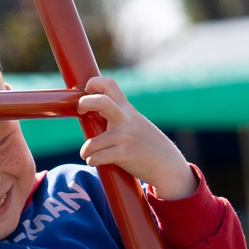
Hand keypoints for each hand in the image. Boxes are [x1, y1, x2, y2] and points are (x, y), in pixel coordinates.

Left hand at [77, 75, 194, 197]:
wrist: (167, 165)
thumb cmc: (147, 145)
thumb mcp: (135, 123)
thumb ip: (118, 116)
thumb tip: (91, 112)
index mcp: (127, 109)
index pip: (109, 85)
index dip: (93, 83)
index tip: (86, 91)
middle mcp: (125, 119)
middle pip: (101, 102)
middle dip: (85, 103)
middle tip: (81, 111)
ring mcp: (125, 136)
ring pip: (92, 143)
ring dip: (86, 150)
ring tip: (88, 153)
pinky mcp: (124, 154)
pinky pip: (97, 157)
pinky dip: (92, 160)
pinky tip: (95, 161)